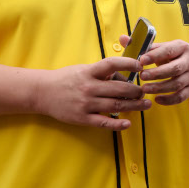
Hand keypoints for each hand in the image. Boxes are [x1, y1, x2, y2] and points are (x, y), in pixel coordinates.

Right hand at [33, 56, 148, 129]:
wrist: (42, 93)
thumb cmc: (66, 79)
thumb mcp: (83, 70)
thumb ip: (102, 72)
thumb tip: (124, 75)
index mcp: (89, 72)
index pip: (111, 64)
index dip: (128, 63)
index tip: (141, 65)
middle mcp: (89, 87)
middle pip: (119, 89)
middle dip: (136, 91)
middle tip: (145, 91)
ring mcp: (86, 104)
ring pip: (116, 105)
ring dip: (134, 106)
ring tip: (146, 105)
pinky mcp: (82, 118)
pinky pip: (104, 122)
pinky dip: (117, 124)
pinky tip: (128, 123)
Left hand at [131, 38, 188, 105]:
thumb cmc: (175, 55)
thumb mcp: (164, 47)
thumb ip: (144, 45)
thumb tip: (123, 39)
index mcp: (181, 47)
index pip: (169, 50)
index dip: (155, 55)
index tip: (141, 60)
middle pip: (174, 69)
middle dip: (157, 73)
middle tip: (142, 76)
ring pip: (177, 84)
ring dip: (160, 88)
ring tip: (145, 89)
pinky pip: (181, 96)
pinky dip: (169, 100)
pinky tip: (157, 99)